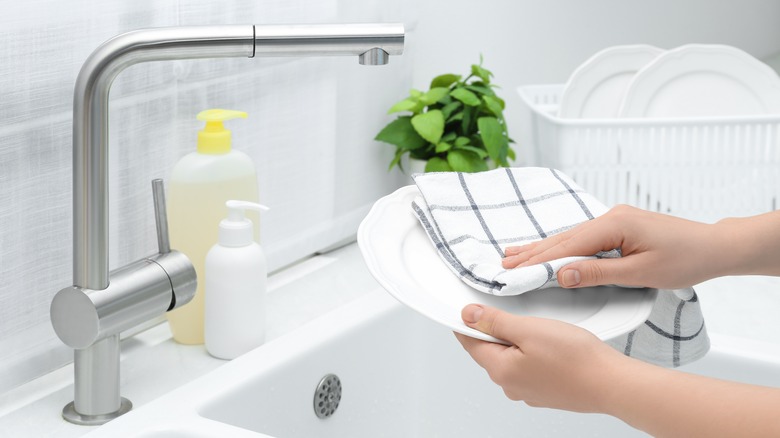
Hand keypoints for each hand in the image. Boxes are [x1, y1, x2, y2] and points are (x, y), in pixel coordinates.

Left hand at [456, 303, 779, 436]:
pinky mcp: (546, 391)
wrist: (612, 383)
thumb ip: (494, 322)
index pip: (470, 342)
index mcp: (500, 370)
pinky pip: (529, 367)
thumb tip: (467, 315)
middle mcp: (510, 385)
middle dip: (494, 329)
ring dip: (516, 340)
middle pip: (490, 350)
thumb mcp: (529, 329)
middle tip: (507, 308)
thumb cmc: (575, 357)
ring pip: (511, 358)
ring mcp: (528, 391)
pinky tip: (549, 342)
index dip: (467, 321)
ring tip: (534, 324)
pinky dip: (532, 352)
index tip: (467, 306)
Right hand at [501, 205, 723, 288]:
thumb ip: (598, 273)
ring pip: (569, 237)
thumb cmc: (684, 259)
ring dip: (541, 249)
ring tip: (513, 255)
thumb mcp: (641, 273)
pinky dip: (560, 246)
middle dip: (532, 253)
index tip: (514, 271)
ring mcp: (612, 219)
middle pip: (563, 238)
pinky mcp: (616, 226)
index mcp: (614, 224)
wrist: (713, 246)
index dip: (539, 261)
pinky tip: (547, 249)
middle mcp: (609, 217)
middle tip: (503, 264)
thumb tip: (562, 274)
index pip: (568, 246)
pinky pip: (581, 237)